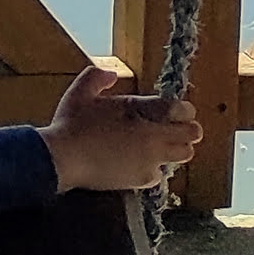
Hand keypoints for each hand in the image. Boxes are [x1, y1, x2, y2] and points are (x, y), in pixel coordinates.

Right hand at [42, 66, 201, 194]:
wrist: (61, 159)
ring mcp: (150, 160)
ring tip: (158, 146)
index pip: (183, 110)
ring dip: (175, 149)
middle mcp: (153, 136)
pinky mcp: (142, 180)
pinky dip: (153, 168)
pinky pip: (160, 174)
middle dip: (187, 130)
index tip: (176, 112)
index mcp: (142, 111)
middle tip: (173, 129)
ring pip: (183, 155)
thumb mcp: (80, 92)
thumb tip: (111, 74)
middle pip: (192, 134)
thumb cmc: (71, 124)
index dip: (184, 110)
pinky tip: (137, 163)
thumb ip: (97, 77)